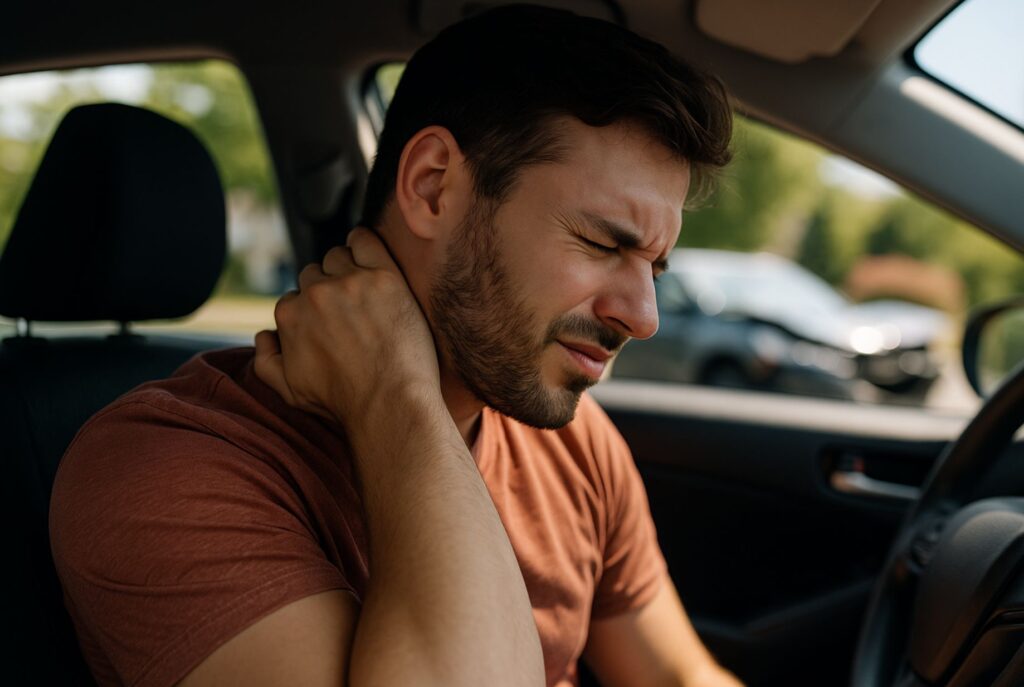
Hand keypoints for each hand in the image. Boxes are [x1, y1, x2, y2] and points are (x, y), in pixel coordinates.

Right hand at [254, 227, 440, 426]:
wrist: (391, 404)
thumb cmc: (343, 403)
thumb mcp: (289, 392)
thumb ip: (266, 362)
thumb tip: (264, 335)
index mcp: (289, 315)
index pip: (294, 298)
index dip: (312, 312)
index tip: (332, 325)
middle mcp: (316, 293)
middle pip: (314, 275)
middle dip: (327, 289)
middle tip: (351, 311)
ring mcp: (351, 282)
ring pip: (338, 257)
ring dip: (346, 267)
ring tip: (363, 290)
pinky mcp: (385, 276)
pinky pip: (366, 240)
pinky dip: (362, 240)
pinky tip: (364, 249)